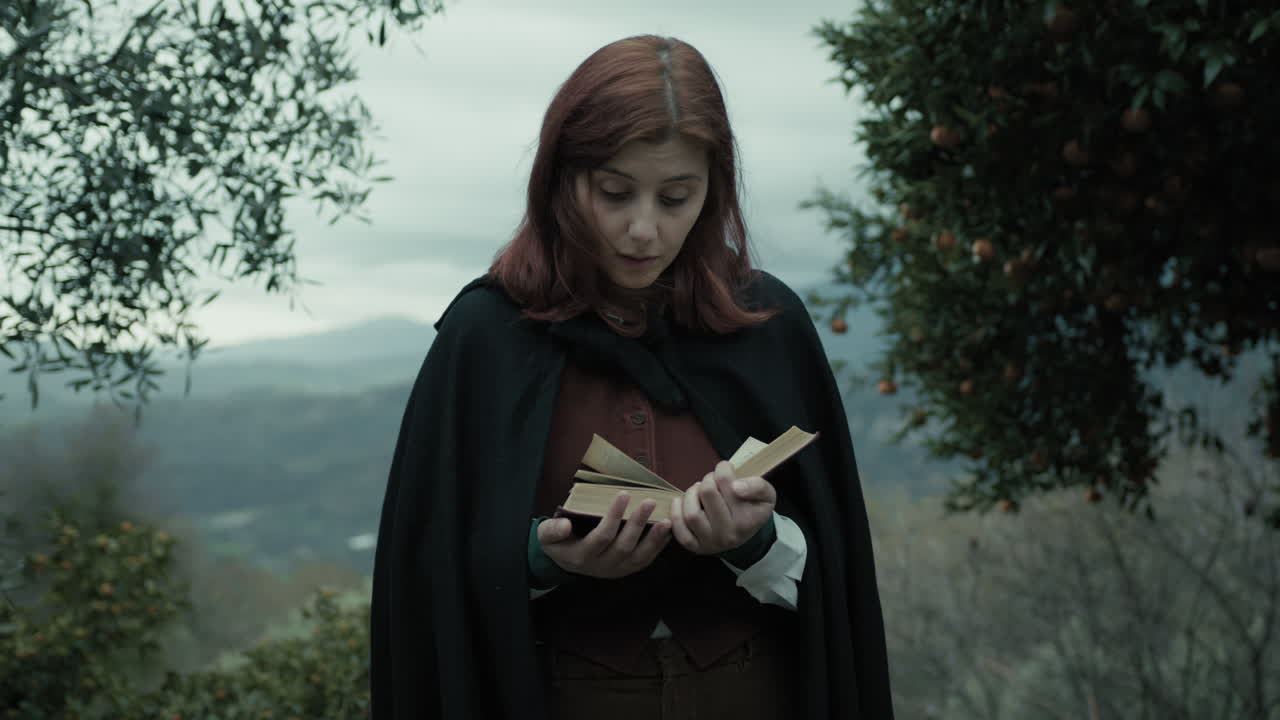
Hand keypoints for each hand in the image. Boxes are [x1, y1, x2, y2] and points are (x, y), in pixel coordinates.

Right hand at [537, 492, 671, 578]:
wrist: (565, 562)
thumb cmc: (558, 542)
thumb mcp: (546, 535)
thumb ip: (552, 530)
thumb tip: (564, 524)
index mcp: (582, 556)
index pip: (601, 536)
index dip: (613, 517)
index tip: (623, 494)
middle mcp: (601, 566)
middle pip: (623, 546)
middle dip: (638, 523)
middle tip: (650, 502)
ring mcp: (616, 570)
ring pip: (638, 557)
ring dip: (654, 539)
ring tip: (666, 521)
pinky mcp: (627, 570)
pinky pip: (645, 561)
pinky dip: (658, 547)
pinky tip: (667, 532)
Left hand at [670, 460, 775, 554]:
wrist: (746, 533)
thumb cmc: (753, 509)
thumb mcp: (766, 495)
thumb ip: (757, 486)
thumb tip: (736, 486)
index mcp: (746, 520)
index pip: (727, 482)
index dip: (723, 468)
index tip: (725, 470)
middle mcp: (728, 534)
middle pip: (707, 493)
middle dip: (707, 480)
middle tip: (711, 481)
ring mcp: (711, 542)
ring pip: (691, 513)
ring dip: (691, 494)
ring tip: (698, 491)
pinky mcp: (696, 546)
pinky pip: (680, 531)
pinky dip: (676, 513)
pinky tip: (681, 502)